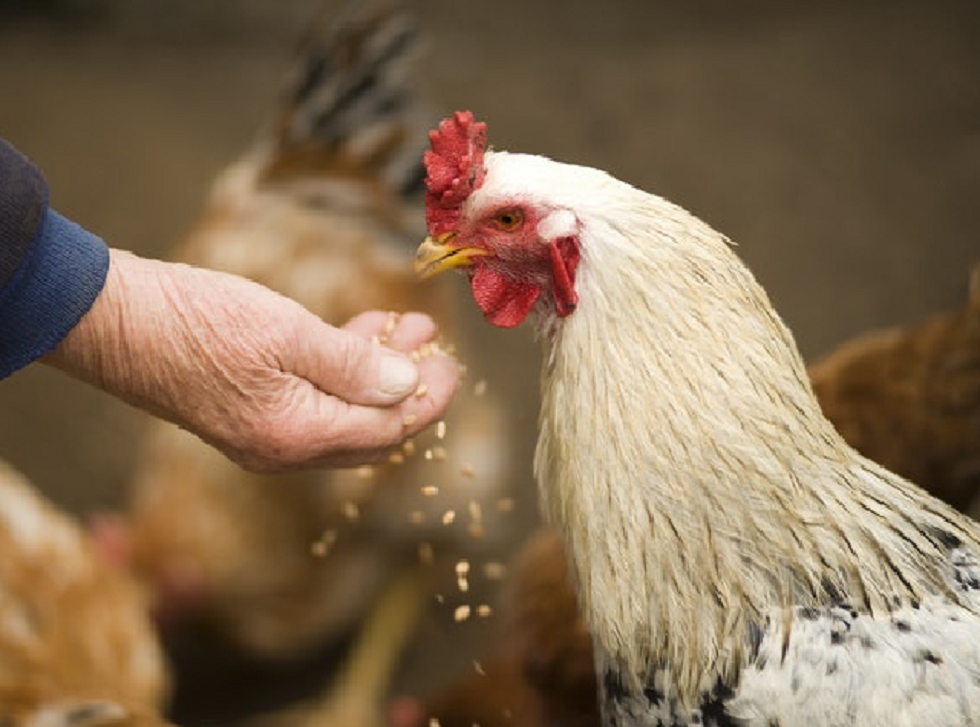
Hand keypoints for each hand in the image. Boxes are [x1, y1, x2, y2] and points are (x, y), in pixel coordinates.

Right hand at [43, 250, 459, 471]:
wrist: (111, 321)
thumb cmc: (195, 321)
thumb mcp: (286, 334)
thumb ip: (354, 365)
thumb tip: (409, 386)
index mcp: (297, 436)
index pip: (388, 430)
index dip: (427, 399)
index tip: (451, 363)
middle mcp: (283, 449)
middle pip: (370, 430)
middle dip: (408, 389)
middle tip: (433, 347)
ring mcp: (263, 434)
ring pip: (343, 413)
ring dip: (377, 373)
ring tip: (405, 327)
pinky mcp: (249, 412)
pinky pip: (313, 401)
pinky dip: (341, 371)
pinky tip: (357, 333)